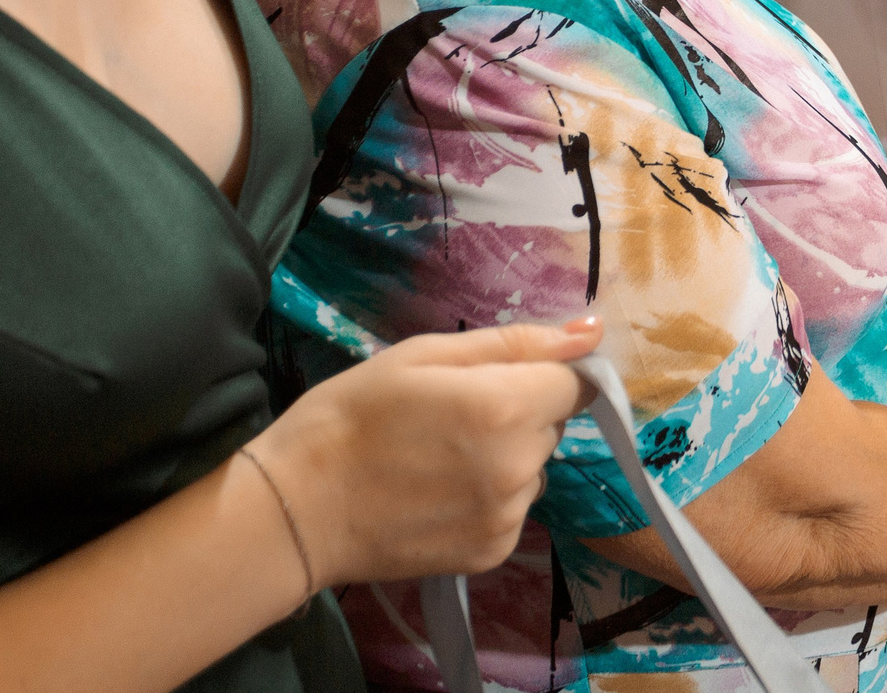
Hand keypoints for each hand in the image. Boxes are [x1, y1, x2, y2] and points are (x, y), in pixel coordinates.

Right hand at [247, 317, 602, 587]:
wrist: (296, 510)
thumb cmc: (352, 416)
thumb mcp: (425, 356)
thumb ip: (516, 343)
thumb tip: (589, 332)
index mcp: (507, 407)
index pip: (571, 383)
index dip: (534, 375)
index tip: (490, 381)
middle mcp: (519, 467)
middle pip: (550, 425)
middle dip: (517, 415)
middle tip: (449, 419)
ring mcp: (508, 516)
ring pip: (532, 469)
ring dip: (505, 459)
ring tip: (436, 460)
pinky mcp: (492, 553)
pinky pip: (512, 510)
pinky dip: (488, 500)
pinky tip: (437, 495)